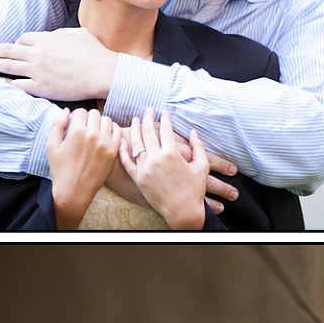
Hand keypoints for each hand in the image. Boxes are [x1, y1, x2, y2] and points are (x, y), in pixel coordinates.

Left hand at [0, 29, 110, 99]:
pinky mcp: (41, 87)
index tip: (11, 48)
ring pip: (7, 66)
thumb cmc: (94, 53)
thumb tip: (51, 35)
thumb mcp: (77, 33)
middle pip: (7, 50)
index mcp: (46, 39)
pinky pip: (18, 85)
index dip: (15, 44)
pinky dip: (6, 83)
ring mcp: (38, 71)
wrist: (102, 72)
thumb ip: (59, 33)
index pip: (22, 39)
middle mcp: (37, 53)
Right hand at [47, 107, 125, 224]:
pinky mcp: (113, 151)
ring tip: (94, 132)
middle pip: (94, 113)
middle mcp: (92, 135)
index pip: (81, 111)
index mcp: (76, 132)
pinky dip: (112, 130)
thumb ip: (57, 125)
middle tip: (84, 129)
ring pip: (107, 120)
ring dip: (100, 123)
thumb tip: (67, 110)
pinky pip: (117, 131)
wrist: (73, 191)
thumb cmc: (60, 170)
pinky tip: (105, 136)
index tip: (75, 125)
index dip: (76, 117)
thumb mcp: (51, 146)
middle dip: (88, 119)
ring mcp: (105, 143)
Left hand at [118, 105, 237, 227]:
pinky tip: (121, 140)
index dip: (164, 118)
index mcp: (172, 154)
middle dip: (148, 118)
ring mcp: (144, 168)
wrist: (182, 212)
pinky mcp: (138, 179)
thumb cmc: (194, 190)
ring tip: (135, 120)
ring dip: (134, 129)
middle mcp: (156, 159)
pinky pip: (127, 161)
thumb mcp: (202, 166)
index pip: (165, 129)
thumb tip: (192, 131)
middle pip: (148, 132)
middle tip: (148, 110)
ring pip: (135, 143)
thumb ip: (198, 147)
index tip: (164, 112)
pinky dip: (122, 150)